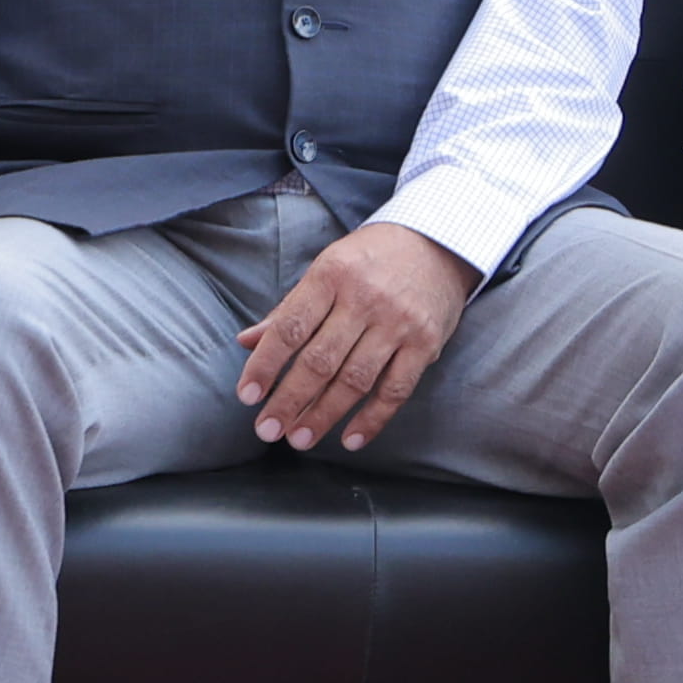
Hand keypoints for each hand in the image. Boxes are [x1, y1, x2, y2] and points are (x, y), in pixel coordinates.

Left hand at [236, 218, 474, 452]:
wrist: (437, 243)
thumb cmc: (369, 260)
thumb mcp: (325, 269)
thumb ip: (289, 309)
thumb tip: (246, 342)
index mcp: (331, 275)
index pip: (291, 327)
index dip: (266, 364)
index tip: (247, 396)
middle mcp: (365, 298)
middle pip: (320, 360)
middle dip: (290, 400)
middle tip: (268, 429)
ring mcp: (398, 323)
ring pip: (355, 380)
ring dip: (324, 415)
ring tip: (300, 439)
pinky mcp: (427, 343)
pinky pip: (396, 390)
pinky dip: (373, 419)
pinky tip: (350, 439)